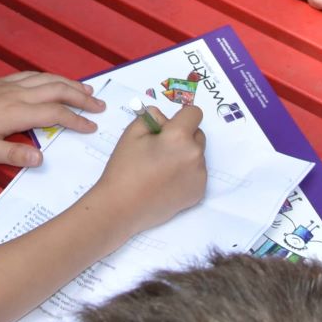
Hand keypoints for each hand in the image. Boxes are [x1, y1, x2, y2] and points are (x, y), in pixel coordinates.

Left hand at [0, 71, 106, 167]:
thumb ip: (13, 155)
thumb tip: (41, 159)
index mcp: (16, 113)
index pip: (55, 113)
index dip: (76, 120)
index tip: (92, 127)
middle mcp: (18, 94)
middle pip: (57, 90)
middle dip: (81, 97)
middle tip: (100, 105)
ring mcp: (10, 85)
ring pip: (47, 79)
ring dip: (69, 83)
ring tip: (87, 90)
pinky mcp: (1, 82)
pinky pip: (33, 75)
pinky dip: (50, 77)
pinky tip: (53, 80)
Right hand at [90, 102, 206, 234]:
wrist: (121, 207)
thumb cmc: (124, 168)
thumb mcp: (132, 133)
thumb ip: (152, 117)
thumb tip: (165, 118)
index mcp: (179, 137)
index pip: (194, 113)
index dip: (180, 117)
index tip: (168, 128)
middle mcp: (195, 155)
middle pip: (198, 134)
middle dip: (183, 136)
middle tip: (160, 149)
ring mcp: (199, 176)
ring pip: (198, 154)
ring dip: (185, 155)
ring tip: (161, 168)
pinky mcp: (199, 192)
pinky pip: (197, 173)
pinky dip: (186, 173)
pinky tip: (166, 181)